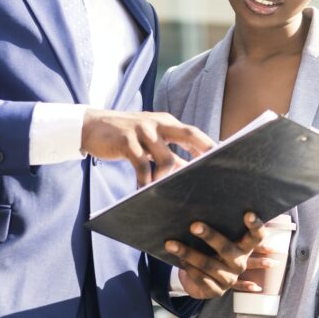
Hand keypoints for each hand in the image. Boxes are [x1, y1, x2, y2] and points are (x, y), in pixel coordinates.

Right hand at [80, 110, 213, 186]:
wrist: (91, 126)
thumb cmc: (125, 138)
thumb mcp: (149, 144)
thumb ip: (169, 156)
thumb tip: (189, 173)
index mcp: (168, 124)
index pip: (195, 134)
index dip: (211, 146)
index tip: (227, 159)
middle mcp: (159, 123)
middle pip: (190, 135)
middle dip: (204, 152)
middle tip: (213, 173)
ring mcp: (143, 130)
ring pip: (165, 157)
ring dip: (168, 178)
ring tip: (166, 194)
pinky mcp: (127, 141)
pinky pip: (142, 165)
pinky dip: (145, 182)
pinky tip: (143, 193)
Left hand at [168, 212, 265, 298]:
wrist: (205, 280)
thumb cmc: (212, 251)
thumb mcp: (220, 240)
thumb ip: (220, 227)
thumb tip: (202, 204)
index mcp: (245, 247)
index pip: (257, 236)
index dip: (255, 226)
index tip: (248, 214)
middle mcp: (240, 263)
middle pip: (226, 249)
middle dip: (210, 236)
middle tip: (194, 225)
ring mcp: (229, 279)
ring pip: (208, 265)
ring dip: (188, 253)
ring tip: (171, 244)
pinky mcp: (217, 291)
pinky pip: (201, 278)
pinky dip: (189, 268)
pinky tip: (181, 260)